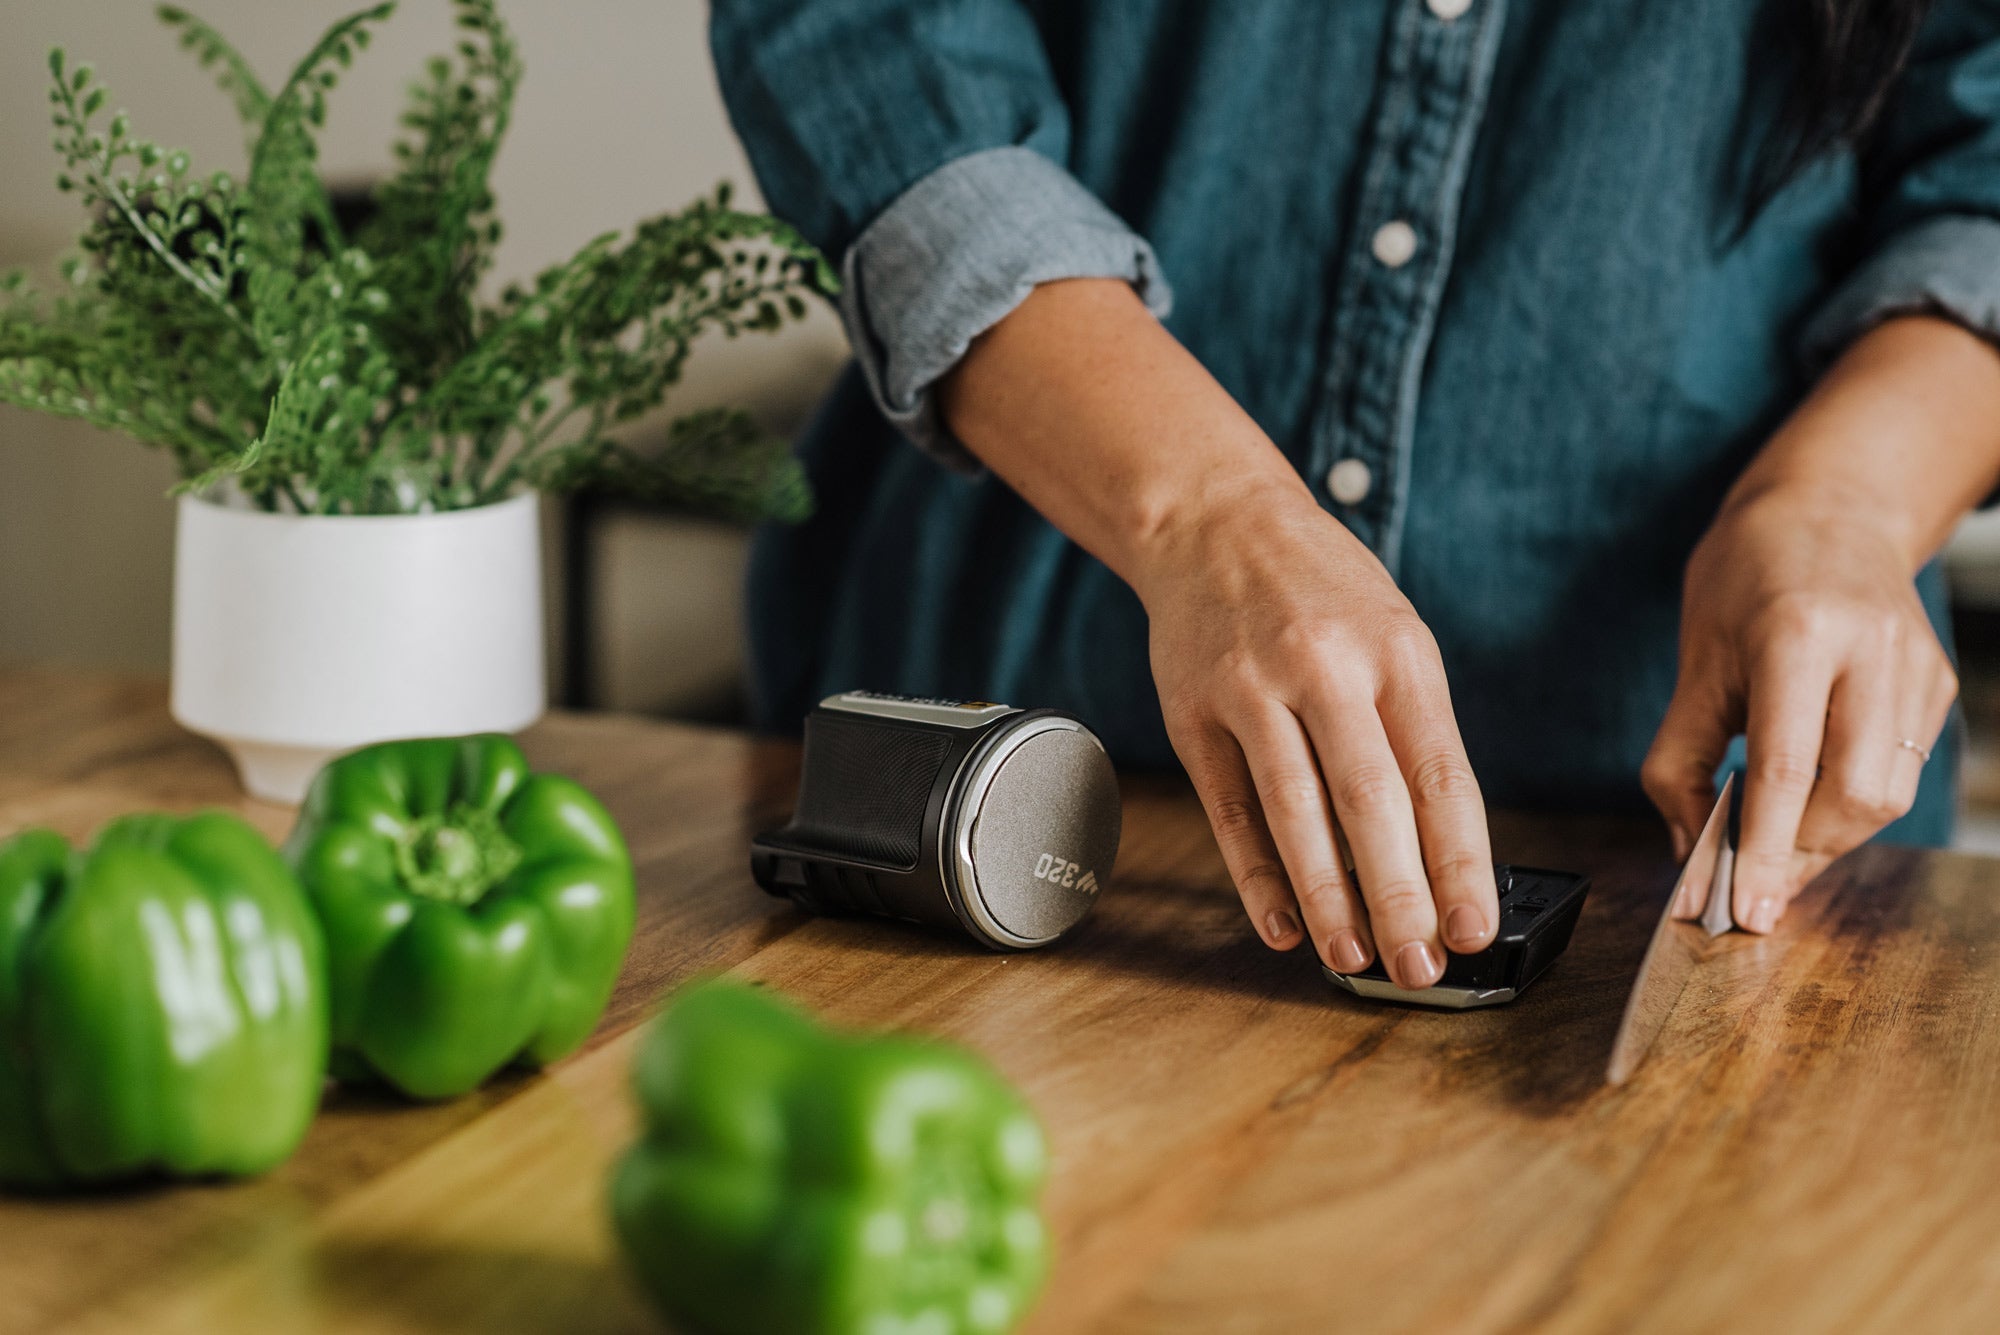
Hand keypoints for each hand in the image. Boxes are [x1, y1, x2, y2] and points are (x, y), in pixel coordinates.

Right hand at [1130, 480, 1499, 986]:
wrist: (1214, 522)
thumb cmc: (1320, 591)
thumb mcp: (1393, 635)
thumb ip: (1415, 730)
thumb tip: (1439, 854)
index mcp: (1395, 653)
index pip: (1439, 775)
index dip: (1459, 862)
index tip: (1474, 929)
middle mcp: (1324, 668)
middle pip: (1370, 800)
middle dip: (1400, 895)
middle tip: (1418, 967)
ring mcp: (1251, 689)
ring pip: (1294, 810)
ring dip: (1325, 897)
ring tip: (1352, 957)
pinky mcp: (1193, 713)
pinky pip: (1229, 808)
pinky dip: (1255, 874)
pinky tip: (1280, 924)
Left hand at [1642, 485, 1956, 931]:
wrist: (1831, 508)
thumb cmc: (1747, 578)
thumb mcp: (1695, 660)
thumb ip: (1681, 759)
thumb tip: (1688, 850)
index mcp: (1799, 635)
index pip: (1789, 768)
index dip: (1767, 850)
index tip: (1747, 910)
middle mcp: (1873, 651)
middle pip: (1855, 796)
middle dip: (1802, 853)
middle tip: (1752, 880)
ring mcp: (1916, 669)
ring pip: (1886, 796)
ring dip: (1828, 837)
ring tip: (1776, 843)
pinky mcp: (1937, 685)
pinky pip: (1900, 770)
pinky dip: (1852, 803)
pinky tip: (1813, 798)